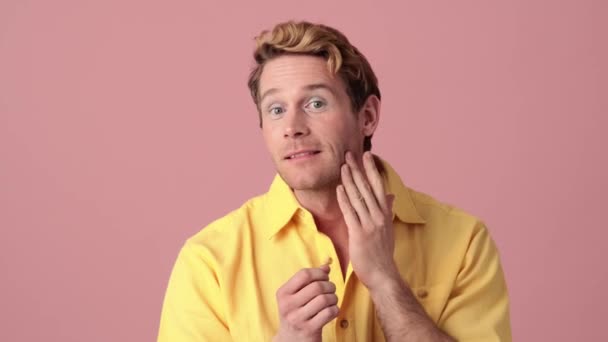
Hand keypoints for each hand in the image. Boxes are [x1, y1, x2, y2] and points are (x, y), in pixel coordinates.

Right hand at [273, 265, 338, 341]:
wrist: (290, 341)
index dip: (319, 273)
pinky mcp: (309, 330)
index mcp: (283, 293)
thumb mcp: (296, 296)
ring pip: (324, 299)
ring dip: (334, 298)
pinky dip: (335, 309)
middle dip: (329, 285)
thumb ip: (309, 280)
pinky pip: (329, 313)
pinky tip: (331, 311)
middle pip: (317, 286)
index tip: (324, 277)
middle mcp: (288, 305)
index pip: (304, 274)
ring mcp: (298, 318)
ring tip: (332, 300)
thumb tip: (326, 266)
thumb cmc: (296, 313)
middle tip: (331, 289)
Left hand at [336, 151, 398, 290]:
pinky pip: (350, 213)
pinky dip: (344, 199)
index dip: (372, 170)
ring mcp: (370, 224)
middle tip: (349, 154)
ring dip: (349, 181)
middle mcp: (379, 216)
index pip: (379, 186)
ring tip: (342, 166)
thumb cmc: (383, 253)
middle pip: (367, 188)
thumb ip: (388, 210)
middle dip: (358, 170)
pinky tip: (339, 188)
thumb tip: (391, 195)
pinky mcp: (359, 234)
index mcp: (385, 213)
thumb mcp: (388, 228)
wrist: (383, 274)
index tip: (367, 156)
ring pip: (358, 197)